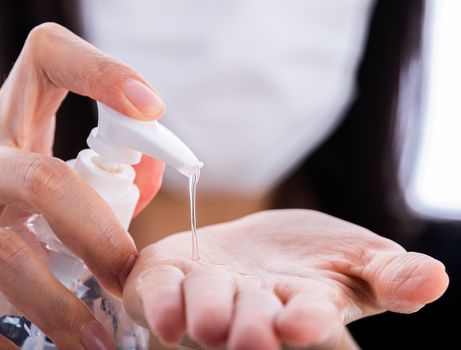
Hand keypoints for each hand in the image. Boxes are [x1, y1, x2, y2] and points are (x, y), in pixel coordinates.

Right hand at [0, 23, 164, 348]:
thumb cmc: (23, 188)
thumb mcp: (51, 160)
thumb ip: (101, 163)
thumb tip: (151, 167)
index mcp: (12, 115)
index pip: (49, 55)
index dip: (101, 71)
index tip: (154, 107)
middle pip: (44, 183)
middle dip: (96, 234)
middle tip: (127, 274)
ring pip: (7, 258)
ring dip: (58, 307)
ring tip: (97, 342)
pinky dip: (24, 332)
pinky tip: (55, 347)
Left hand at [124, 209, 448, 348]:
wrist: (261, 242)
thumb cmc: (314, 254)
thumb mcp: (362, 256)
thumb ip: (394, 272)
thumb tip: (436, 280)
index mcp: (304, 306)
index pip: (309, 318)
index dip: (307, 321)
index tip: (303, 321)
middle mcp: (254, 308)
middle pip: (254, 321)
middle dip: (253, 328)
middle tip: (251, 334)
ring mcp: (209, 294)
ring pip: (207, 307)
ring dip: (208, 311)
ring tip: (208, 318)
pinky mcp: (171, 275)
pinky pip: (160, 292)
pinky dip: (160, 300)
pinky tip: (163, 311)